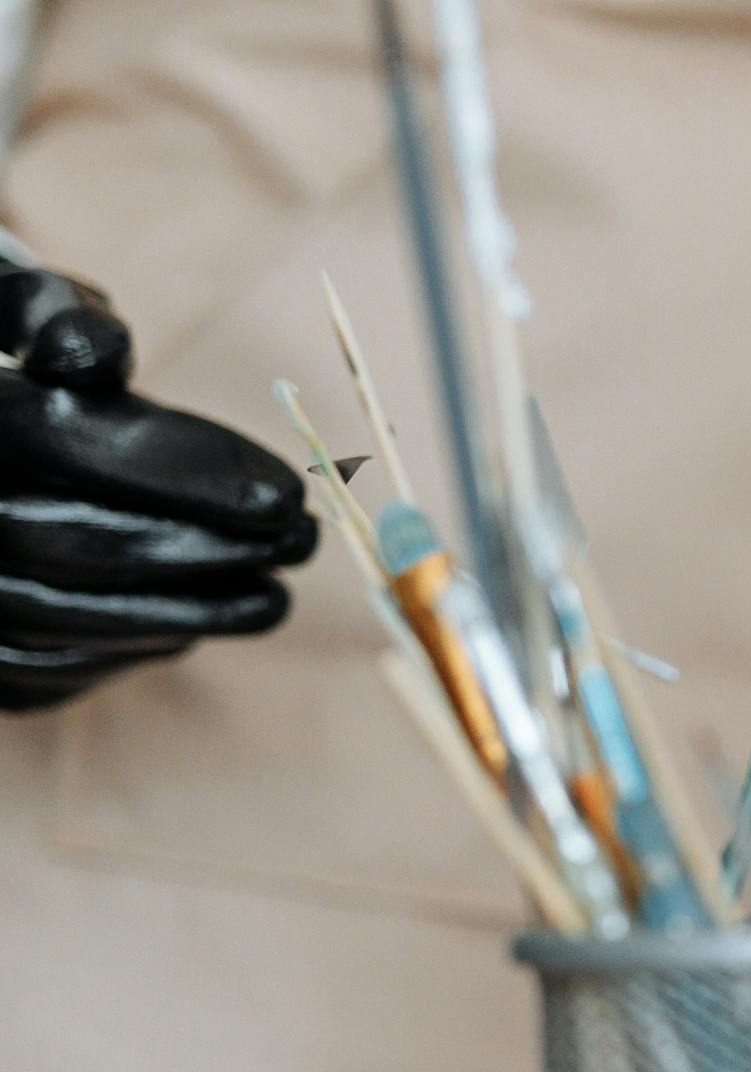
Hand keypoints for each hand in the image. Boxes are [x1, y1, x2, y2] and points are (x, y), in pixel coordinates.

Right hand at [0, 261, 315, 710]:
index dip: (183, 470)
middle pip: (68, 545)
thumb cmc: (15, 352)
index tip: (286, 494)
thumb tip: (97, 351)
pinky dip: (125, 650)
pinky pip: (39, 668)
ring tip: (273, 595)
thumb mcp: (21, 301)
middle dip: (199, 553)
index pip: (64, 442)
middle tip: (300, 544)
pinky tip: (194, 624)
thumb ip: (56, 315)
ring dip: (183, 615)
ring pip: (58, 620)